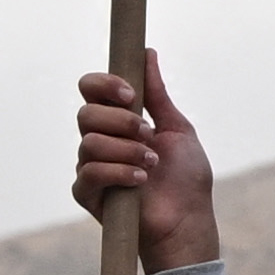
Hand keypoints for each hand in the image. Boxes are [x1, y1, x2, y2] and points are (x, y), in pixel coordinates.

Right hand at [72, 48, 222, 269]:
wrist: (188, 221)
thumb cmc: (186, 178)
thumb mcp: (176, 128)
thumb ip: (157, 94)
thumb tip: (147, 53)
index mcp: (117, 121)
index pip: (90, 89)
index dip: (104, 84)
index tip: (131, 92)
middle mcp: (99, 140)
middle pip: (86, 114)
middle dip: (122, 121)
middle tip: (148, 135)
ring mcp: (90, 166)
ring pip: (89, 142)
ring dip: (127, 150)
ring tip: (152, 163)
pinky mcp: (87, 193)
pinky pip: (90, 172)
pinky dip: (119, 172)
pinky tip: (141, 180)